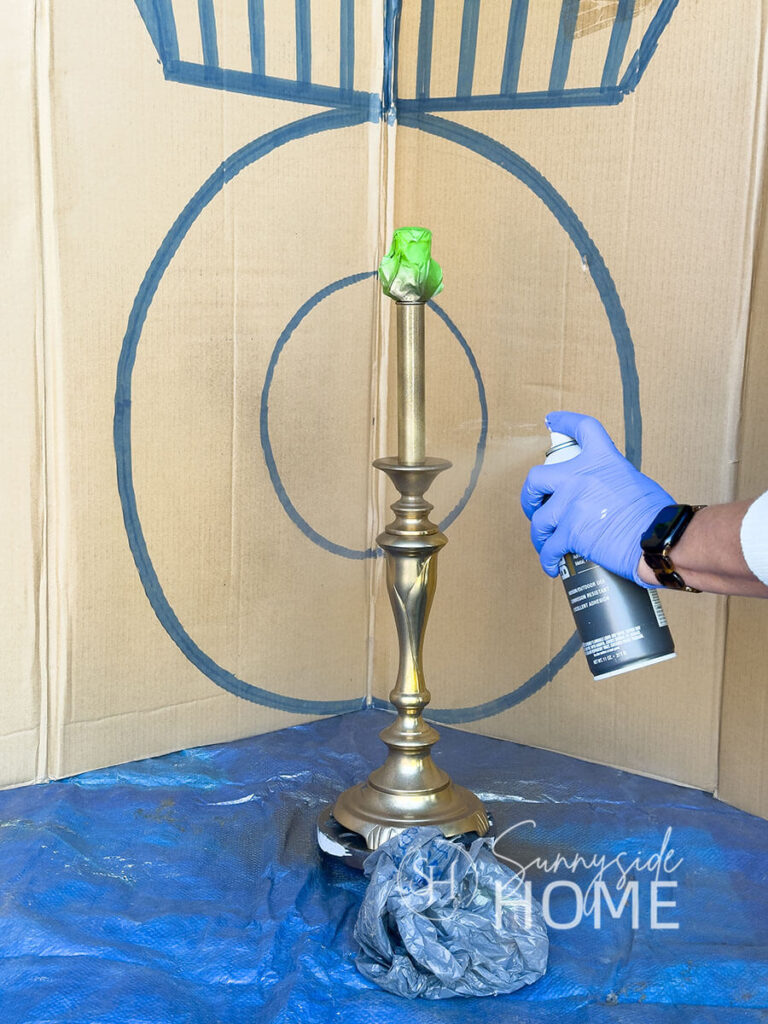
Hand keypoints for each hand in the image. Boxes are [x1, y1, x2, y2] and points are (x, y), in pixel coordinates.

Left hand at [520, 411, 674, 584]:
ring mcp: (573, 504)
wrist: (662, 539)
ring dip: (539, 535)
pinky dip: (548, 559)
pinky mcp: (571, 533)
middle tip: (535, 507)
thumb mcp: (635, 482)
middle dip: (530, 496)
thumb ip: (611, 480)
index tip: (552, 421)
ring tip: (546, 544)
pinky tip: (552, 566)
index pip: (582, 429)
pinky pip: (549, 547)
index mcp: (603, 460)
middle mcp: (581, 477)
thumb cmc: (658, 516)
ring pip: (538, 520)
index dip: (564, 422)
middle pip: (536, 478)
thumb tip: (602, 494)